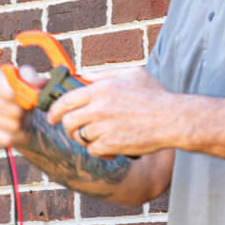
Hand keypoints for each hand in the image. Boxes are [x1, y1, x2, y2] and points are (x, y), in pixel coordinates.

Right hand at [0, 64, 39, 148]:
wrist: (18, 114)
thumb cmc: (22, 94)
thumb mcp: (30, 82)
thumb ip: (34, 81)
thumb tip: (38, 85)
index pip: (10, 92)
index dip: (24, 98)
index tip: (31, 99)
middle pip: (14, 111)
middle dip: (25, 112)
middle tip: (26, 109)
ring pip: (13, 125)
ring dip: (22, 124)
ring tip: (21, 118)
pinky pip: (8, 138)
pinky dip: (18, 136)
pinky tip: (16, 130)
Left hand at [47, 67, 175, 157]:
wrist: (172, 119)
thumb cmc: (155, 95)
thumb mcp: (131, 74)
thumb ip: (105, 74)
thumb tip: (85, 76)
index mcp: (100, 89)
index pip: (65, 101)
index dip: (54, 111)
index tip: (53, 117)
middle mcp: (98, 108)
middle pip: (68, 122)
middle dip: (68, 127)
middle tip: (74, 130)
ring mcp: (104, 127)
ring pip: (80, 137)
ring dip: (85, 139)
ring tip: (98, 136)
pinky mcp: (111, 144)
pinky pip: (93, 150)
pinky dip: (99, 150)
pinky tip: (110, 146)